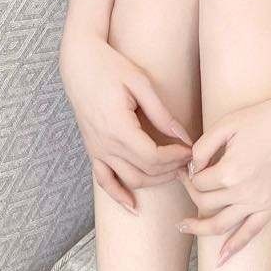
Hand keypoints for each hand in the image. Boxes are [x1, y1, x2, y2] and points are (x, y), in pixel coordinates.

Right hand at [59, 33, 193, 213]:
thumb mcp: (140, 84)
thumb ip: (161, 113)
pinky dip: (119, 196)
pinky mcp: (92, 150)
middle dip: (170, 170)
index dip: (175, 158)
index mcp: (118, 128)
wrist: (79, 63)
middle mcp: (105, 144)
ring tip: (175, 174)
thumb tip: (183, 135)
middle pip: (143, 172)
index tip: (191, 150)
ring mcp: (97, 150)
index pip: (152, 157)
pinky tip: (134, 206)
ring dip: (154, 181)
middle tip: (189, 162)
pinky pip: (104, 180)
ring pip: (128, 179)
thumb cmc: (111, 67)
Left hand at [174, 91, 270, 265]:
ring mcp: (259, 203)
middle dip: (191, 192)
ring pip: (221, 226)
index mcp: (230, 171)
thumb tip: (192, 166)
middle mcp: (243, 192)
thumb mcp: (228, 123)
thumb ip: (203, 146)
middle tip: (185, 182)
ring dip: (200, 229)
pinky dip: (234, 247)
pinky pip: (250, 233)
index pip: (198, 182)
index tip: (186, 165)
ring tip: (184, 227)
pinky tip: (220, 258)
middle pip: (205, 202)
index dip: (188, 174)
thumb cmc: (265, 118)